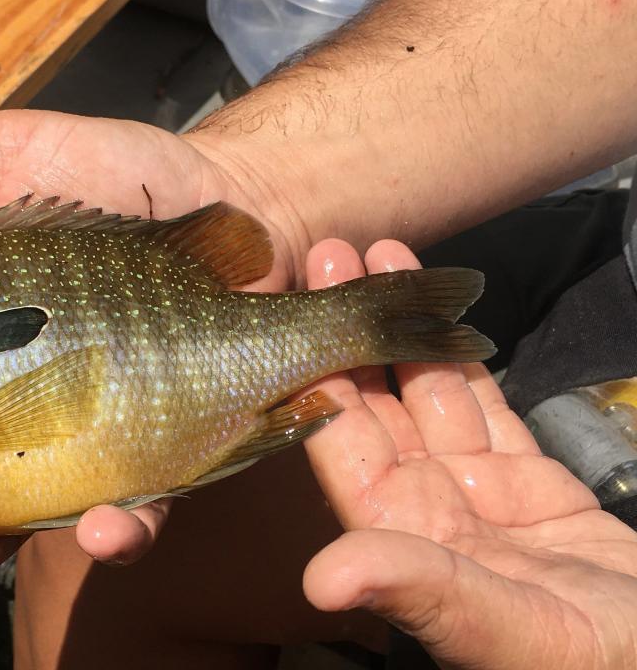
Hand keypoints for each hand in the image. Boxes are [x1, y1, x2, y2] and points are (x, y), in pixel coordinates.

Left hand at [302, 239, 636, 669]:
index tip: (296, 306)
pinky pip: (481, 403)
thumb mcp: (500, 629)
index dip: (318, 372)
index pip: (340, 444)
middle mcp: (420, 505)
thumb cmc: (584, 664)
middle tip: (327, 252)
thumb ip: (416, 590)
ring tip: (380, 253)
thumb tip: (319, 579)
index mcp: (397, 536)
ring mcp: (470, 487)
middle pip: (374, 402)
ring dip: (402, 324)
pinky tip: (442, 304)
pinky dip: (462, 354)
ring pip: (426, 389)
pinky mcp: (521, 477)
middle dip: (349, 326)